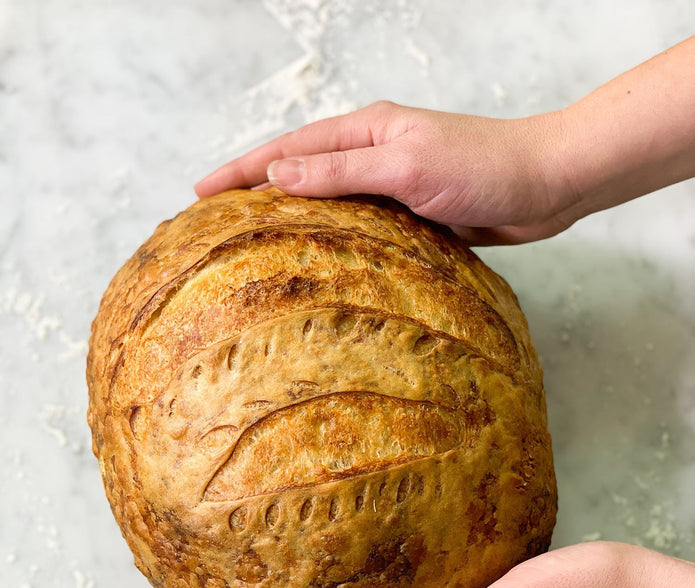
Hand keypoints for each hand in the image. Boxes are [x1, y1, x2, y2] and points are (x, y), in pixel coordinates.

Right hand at [195, 39, 694, 243]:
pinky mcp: (409, 213)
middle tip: (216, 221)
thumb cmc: (484, 167)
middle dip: (255, 192)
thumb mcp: (407, 166)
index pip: (287, 150)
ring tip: (254, 245)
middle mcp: (372, 154)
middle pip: (299, 173)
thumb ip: (344, 172)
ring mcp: (390, 184)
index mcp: (365, 130)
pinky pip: (358, 226)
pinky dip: (332, 239)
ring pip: (327, 202)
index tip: (199, 192)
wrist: (544, 186)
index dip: (241, 170)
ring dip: (291, 218)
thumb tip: (278, 176)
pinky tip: (318, 260)